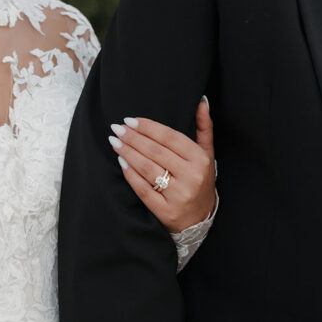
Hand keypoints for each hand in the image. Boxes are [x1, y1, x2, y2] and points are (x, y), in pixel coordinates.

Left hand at [109, 98, 215, 232]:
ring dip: (128, 153)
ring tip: (114, 141)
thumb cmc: (201, 180)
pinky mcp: (165, 211)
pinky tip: (121, 163)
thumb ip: (204, 127)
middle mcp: (191, 177)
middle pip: (156, 151)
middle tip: (117, 128)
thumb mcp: (207, 154)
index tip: (130, 120)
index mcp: (200, 159)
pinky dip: (130, 175)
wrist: (200, 220)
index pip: (170, 137)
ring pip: (147, 168)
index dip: (149, 127)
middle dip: (133, 138)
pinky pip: (143, 190)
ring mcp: (178, 195)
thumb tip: (201, 101)